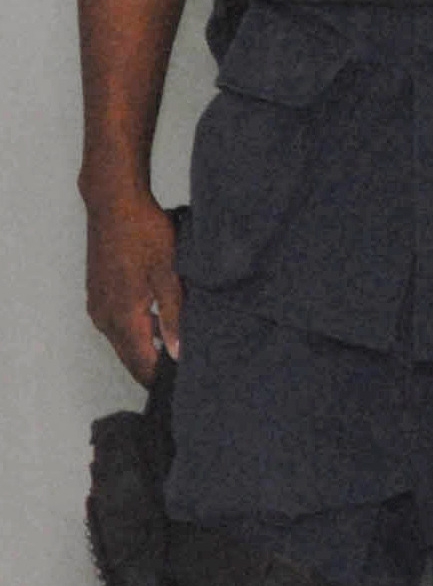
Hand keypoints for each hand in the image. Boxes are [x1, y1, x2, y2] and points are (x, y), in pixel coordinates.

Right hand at [85, 191, 180, 384]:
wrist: (114, 204)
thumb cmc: (145, 234)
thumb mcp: (169, 274)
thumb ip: (173, 317)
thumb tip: (177, 353)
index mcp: (123, 317)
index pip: (141, 364)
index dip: (161, 376)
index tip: (183, 381)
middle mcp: (104, 317)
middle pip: (130, 357)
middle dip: (154, 366)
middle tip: (183, 367)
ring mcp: (97, 305)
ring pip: (123, 340)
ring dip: (145, 346)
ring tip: (175, 344)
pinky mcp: (97, 294)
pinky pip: (116, 323)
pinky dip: (135, 329)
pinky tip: (158, 319)